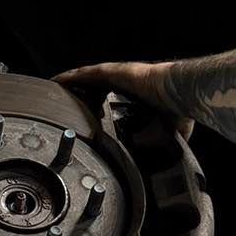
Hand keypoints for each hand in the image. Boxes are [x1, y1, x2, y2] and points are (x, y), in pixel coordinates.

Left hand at [53, 59, 194, 139]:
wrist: (179, 94)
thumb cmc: (178, 109)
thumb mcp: (172, 132)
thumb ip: (164, 143)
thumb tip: (164, 163)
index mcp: (137, 96)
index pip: (113, 99)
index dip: (99, 104)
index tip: (89, 113)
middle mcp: (125, 84)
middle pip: (96, 88)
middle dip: (82, 94)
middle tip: (65, 105)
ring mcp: (118, 76)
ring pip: (87, 79)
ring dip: (72, 84)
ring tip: (55, 90)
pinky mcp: (113, 71)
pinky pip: (85, 73)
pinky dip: (71, 77)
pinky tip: (57, 80)